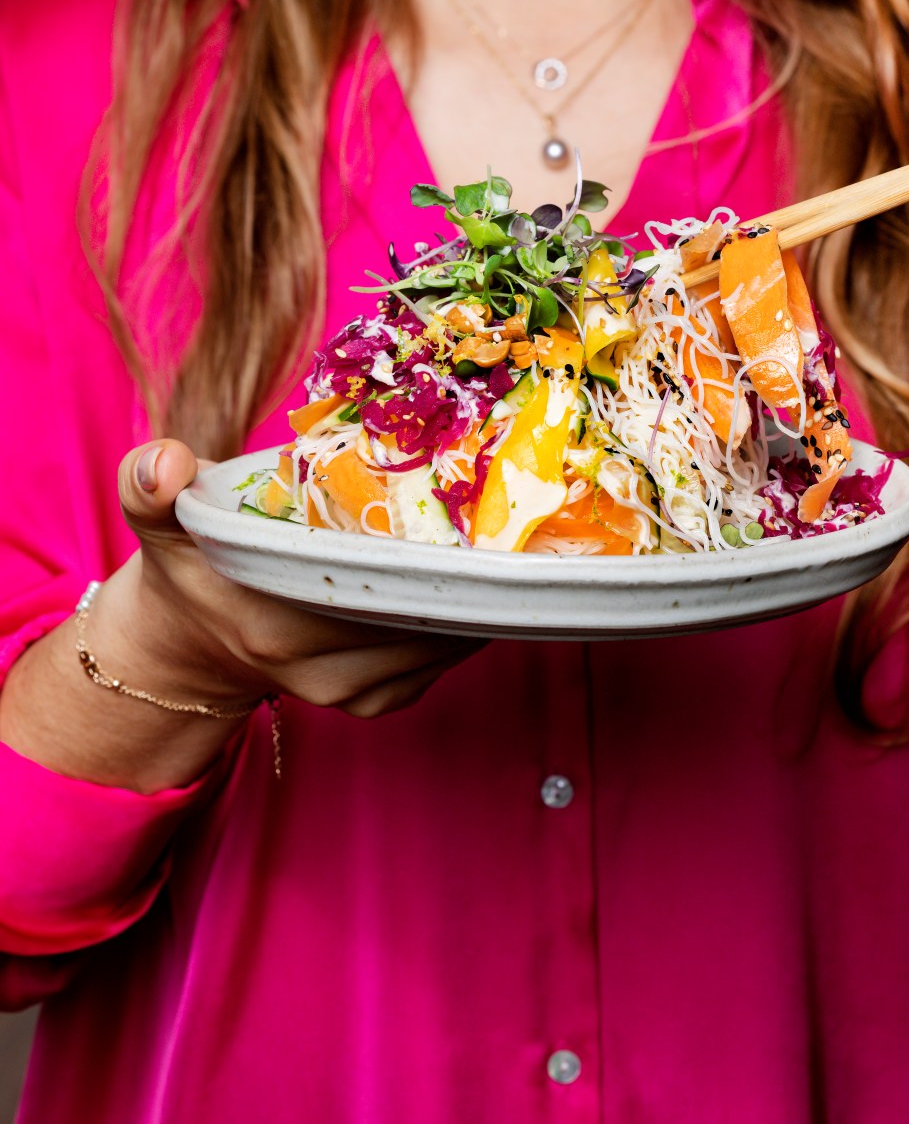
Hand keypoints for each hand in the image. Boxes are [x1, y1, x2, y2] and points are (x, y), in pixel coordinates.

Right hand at [102, 438, 484, 719]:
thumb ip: (149, 481)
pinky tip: (478, 581)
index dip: (423, 545)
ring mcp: (348, 692)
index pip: (369, 583)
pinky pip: (440, 662)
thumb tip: (165, 466)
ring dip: (474, 594)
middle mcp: (313, 668)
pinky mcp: (375, 701)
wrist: (190, 637)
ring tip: (500, 541)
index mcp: (267, 620)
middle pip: (418, 612)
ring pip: (440, 641)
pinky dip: (465, 623)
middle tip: (501, 514)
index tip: (467, 509)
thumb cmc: (190, 559)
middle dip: (465, 566)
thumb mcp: (159, 514)